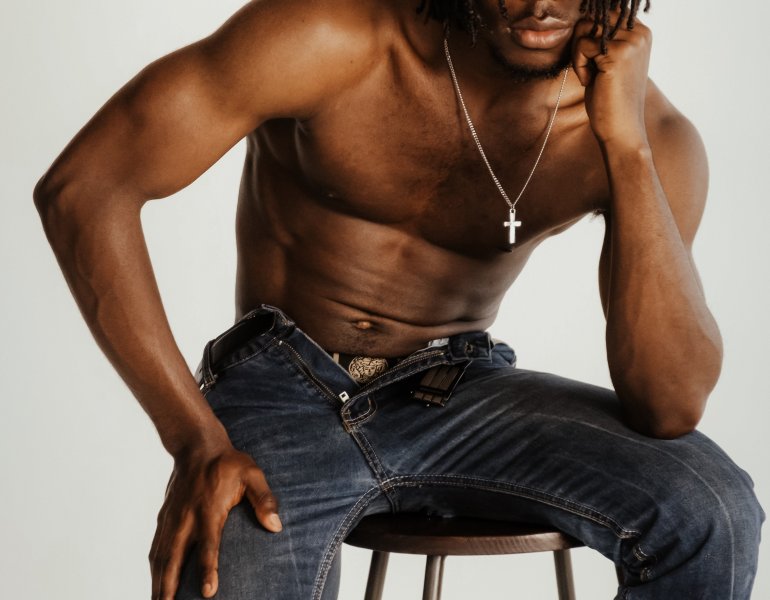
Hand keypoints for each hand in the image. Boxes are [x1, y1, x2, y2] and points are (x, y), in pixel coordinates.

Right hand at [149, 444, 281, 599]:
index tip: (208, 592)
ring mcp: (172, 519)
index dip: (208, 569)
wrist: (197, 445)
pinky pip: (156, 548)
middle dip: (171, 587)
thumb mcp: (252, 474)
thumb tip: (276, 526)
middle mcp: (186, 517)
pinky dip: (154, 568)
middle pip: (176, 558)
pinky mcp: (164, 518)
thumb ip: (264, 499)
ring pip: (162, 556)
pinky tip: (156, 584)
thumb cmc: (229, 463)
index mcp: (208, 509)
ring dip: (159, 582)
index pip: (209, 545)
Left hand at [572, 11, 651, 149]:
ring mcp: (631, 42)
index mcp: (641, 33)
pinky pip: (582, 46)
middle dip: (581, 43)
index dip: (588, 34)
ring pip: (585, 29)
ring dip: (579, 54)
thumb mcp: (608, 61)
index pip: (605, 13)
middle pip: (593, 18)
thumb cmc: (610, 98)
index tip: (592, 59)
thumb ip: (602, 39)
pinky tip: (590, 81)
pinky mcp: (618, 54)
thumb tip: (583, 19)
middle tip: (589, 68)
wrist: (621, 128)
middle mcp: (640, 33)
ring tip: (591, 75)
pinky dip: (579, 65)